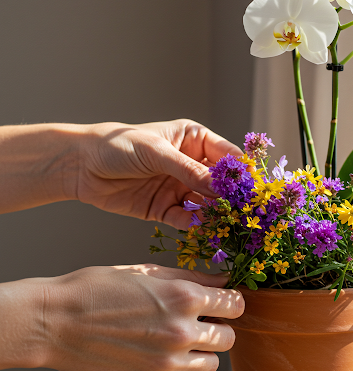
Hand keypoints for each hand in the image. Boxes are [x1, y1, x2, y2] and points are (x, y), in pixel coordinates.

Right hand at [1, 265, 243, 370]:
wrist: (55, 322)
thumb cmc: (99, 288)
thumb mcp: (147, 273)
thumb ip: (191, 279)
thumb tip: (221, 282)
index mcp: (184, 298)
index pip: (235, 305)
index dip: (231, 302)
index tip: (224, 302)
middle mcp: (182, 333)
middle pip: (229, 338)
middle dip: (219, 327)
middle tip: (202, 321)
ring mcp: (167, 364)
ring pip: (211, 364)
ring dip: (203, 351)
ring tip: (180, 338)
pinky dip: (177, 368)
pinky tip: (156, 352)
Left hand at [77, 120, 242, 228]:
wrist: (80, 166)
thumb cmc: (118, 145)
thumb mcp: (157, 152)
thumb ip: (189, 170)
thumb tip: (220, 187)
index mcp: (193, 141)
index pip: (226, 156)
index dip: (241, 172)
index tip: (255, 187)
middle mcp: (190, 165)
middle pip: (220, 184)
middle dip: (231, 197)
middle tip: (245, 211)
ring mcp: (179, 188)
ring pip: (206, 204)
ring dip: (215, 214)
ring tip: (226, 224)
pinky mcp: (165, 209)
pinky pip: (186, 219)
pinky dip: (194, 225)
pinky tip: (201, 229)